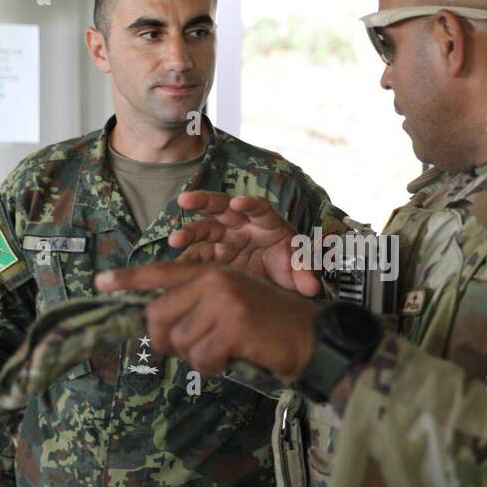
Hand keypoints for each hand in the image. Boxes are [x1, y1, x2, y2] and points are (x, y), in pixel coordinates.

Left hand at [94, 262, 318, 381]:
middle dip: (164, 341)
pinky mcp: (234, 326)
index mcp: (212, 272)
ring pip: (179, 341)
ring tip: (224, 352)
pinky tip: (234, 359)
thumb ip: (197, 306)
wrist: (312, 336)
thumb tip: (157, 328)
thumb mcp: (232, 304)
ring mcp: (224, 302)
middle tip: (189, 351)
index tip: (100, 283)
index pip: (161, 274)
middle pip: (158, 316)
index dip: (129, 280)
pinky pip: (201, 358)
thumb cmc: (270, 326)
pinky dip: (214, 367)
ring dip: (198, 358)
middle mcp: (215, 280)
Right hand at [170, 191, 320, 297]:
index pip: (259, 208)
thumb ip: (304, 274)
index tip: (239, 203)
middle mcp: (243, 225)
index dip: (250, 204)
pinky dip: (187, 260)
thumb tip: (311, 287)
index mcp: (268, 222)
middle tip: (186, 199)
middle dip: (205, 202)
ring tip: (175, 240)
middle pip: (223, 208)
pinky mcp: (215, 254)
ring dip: (190, 232)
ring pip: (206, 229)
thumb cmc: (290, 265)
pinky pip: (199, 254)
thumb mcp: (299, 269)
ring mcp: (226, 238)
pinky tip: (176, 268)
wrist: (277, 277)